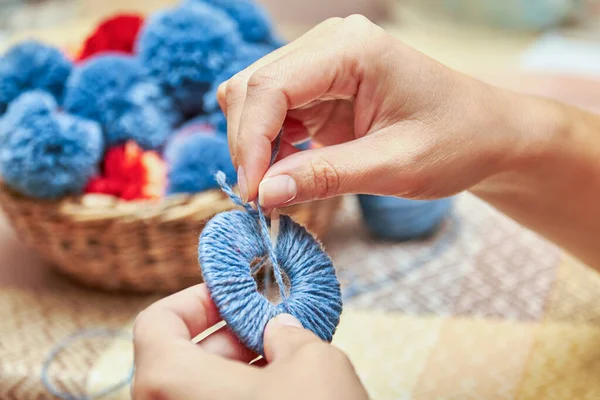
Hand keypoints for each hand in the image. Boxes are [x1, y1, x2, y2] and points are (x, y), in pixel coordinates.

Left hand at [132, 284, 367, 399]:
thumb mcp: (313, 361)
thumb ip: (289, 333)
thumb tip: (279, 330)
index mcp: (170, 384)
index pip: (156, 322)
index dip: (197, 299)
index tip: (237, 295)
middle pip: (179, 358)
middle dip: (228, 335)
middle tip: (271, 326)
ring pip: (198, 392)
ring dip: (238, 369)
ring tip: (284, 357)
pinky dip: (240, 397)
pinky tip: (284, 391)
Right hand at [218, 15, 533, 207]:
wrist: (486, 133)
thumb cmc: (457, 141)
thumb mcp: (396, 166)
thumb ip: (326, 177)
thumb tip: (265, 193)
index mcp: (352, 49)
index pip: (270, 86)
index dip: (251, 142)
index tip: (255, 194)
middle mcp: (330, 44)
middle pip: (252, 88)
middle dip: (248, 145)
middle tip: (264, 197)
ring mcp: (323, 62)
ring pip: (254, 99)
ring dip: (255, 145)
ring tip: (276, 187)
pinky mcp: (321, 86)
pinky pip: (273, 112)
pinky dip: (269, 145)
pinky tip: (288, 171)